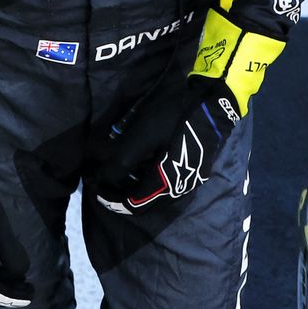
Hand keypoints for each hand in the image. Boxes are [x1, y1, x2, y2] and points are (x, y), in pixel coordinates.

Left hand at [97, 77, 238, 214]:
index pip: (133, 204)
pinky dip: (147, 178)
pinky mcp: (193, 170)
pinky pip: (165, 183)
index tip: (95, 188)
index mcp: (166, 184)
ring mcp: (189, 180)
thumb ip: (121, 162)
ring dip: (133, 185)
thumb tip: (101, 179)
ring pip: (154, 193)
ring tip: (117, 169)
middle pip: (144, 202)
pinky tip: (140, 162)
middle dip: (120, 193)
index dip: (111, 200)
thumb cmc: (174, 118)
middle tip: (102, 180)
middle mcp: (179, 188)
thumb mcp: (142, 137)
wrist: (212, 103)